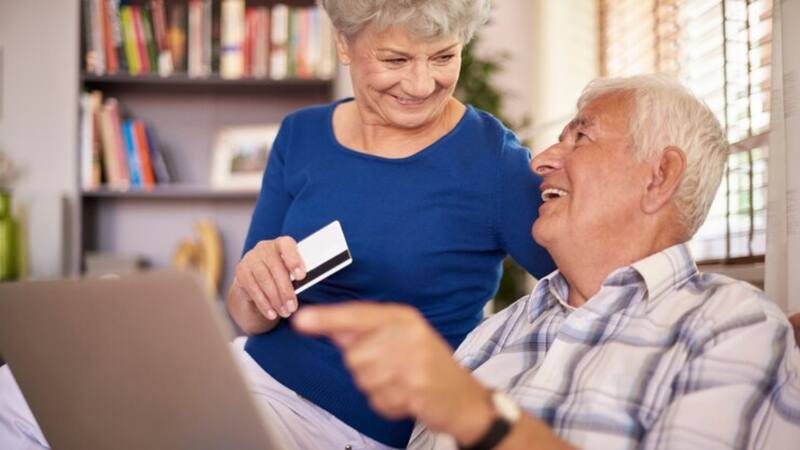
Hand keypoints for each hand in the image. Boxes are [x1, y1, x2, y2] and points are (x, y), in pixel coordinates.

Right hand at [232, 236, 305, 319]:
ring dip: (275, 299)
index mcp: (281, 243)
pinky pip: (253, 289)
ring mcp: (251, 259)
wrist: (257, 279)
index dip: (294, 260)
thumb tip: (304, 286)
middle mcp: (264, 247)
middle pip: (275, 268)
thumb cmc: (281, 274)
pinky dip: (264, 304)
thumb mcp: (291, 271)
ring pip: (264, 280)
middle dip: (285, 290)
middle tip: (293, 307)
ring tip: (284, 312)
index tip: (301, 276)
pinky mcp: (241, 272)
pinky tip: (271, 313)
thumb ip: (297, 275)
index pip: (287, 245)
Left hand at [292, 302, 494, 442]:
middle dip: (366, 368)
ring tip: (403, 382)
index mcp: (403, 318)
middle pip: (354, 354)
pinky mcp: (416, 388)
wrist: (465, 398)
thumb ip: (366, 332)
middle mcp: (408, 335)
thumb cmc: (428, 366)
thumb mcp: (402, 338)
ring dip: (377, 387)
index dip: (327, 319)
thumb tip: (327, 325)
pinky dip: (388, 404)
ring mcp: (413, 362)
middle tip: (394, 369)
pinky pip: (378, 399)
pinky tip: (408, 396)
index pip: (357, 315)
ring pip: (364, 378)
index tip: (301, 320)